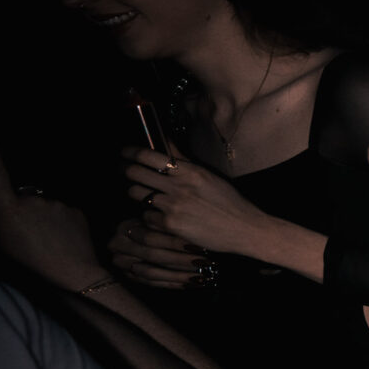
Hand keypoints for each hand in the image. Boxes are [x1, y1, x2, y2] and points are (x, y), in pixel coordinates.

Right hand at [0, 129, 108, 289]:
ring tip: (46, 239)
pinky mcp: (75, 208)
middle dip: (22, 208)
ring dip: (42, 216)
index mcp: (10, 208)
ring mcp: (56, 202)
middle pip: (22, 195)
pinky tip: (61, 237)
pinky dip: (59, 220)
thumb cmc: (29, 263)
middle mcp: (33, 200)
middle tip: (27, 234)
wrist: (73, 274)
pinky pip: (61, 210)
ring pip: (43, 203)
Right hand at [108, 214, 214, 289]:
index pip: (151, 238)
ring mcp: (122, 264)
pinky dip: (174, 284)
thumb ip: (168, 223)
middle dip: (181, 260)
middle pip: (153, 256)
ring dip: (179, 275)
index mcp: (125, 228)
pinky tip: (192, 283)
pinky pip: (153, 284)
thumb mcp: (158, 218)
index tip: (199, 246)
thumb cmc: (157, 224)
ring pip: (152, 273)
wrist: (138, 235)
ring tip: (202, 275)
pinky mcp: (129, 277)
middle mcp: (118, 246)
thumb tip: (194, 227)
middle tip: (205, 262)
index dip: (175, 243)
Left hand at [122, 145, 272, 260]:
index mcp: (189, 171)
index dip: (130, 152)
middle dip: (126, 170)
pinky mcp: (171, 225)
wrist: (244, 228)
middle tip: (125, 171)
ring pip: (138, 195)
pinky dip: (151, 216)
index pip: (148, 156)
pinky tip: (163, 217)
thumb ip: (183, 159)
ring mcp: (173, 206)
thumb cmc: (229, 201)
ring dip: (139, 195)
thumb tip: (164, 140)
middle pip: (135, 173)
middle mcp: (179, 186)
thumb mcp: (208, 175)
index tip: (124, 152)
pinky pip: (147, 216)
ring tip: (147, 196)